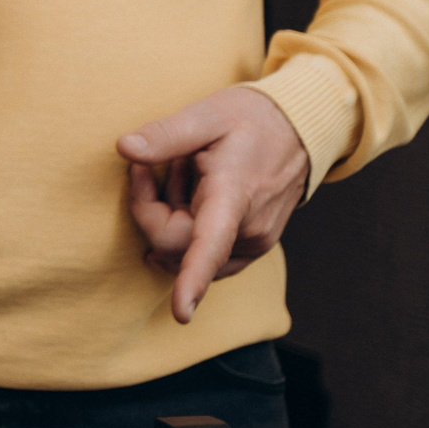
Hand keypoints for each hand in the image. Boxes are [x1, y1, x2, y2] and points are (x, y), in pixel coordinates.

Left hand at [119, 86, 310, 323]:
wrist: (303, 130)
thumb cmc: (252, 119)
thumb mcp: (206, 114)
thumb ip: (166, 134)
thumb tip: (125, 150)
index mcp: (235, 196)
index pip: (209, 245)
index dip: (192, 280)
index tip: (181, 313)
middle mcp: (249, 230)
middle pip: (175, 245)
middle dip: (153, 207)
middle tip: (166, 163)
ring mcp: (254, 243)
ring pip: (186, 250)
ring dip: (173, 215)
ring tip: (192, 172)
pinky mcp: (253, 247)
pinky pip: (204, 253)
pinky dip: (188, 226)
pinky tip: (196, 192)